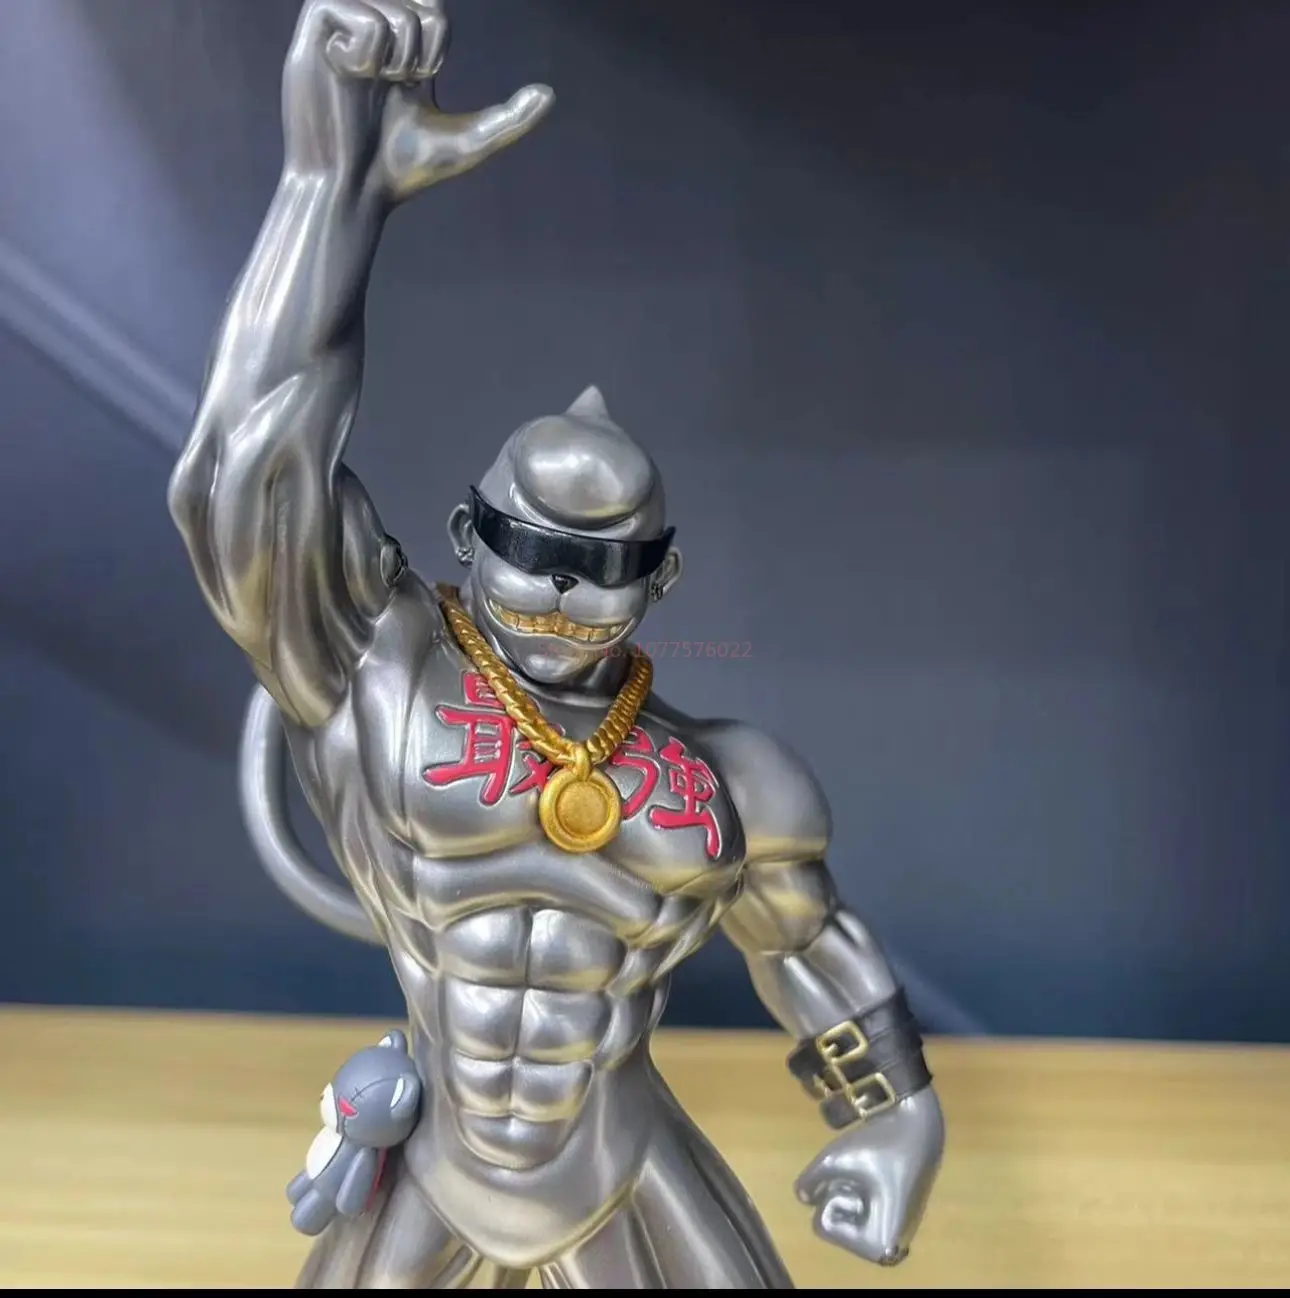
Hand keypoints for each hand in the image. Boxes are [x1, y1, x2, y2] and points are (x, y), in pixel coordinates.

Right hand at [283, 0, 552, 200]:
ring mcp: (340, 30)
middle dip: (424, 47)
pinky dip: (367, 53)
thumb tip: (549, 94)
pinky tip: (349, 76)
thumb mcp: (466, 143)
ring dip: (397, 56)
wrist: (353, 193)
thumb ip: (509, 121)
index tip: (423, 76)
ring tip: (374, 84)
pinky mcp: (312, 37)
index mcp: (401, 47)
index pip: (429, 2)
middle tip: (402, 83)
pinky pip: (359, 15)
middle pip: (419, 0)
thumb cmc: (402, 172)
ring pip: (393, 7)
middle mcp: (370, 30)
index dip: (437, 34)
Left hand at [794, 1088, 944, 1266]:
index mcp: (880, 1245)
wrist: (919, 1124)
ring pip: (844, 1214)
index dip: (834, 1193)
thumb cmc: (878, 1145)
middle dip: (842, 1192)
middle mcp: (890, 1250)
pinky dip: (860, 1191)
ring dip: (850, 1190)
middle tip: (869, 1173)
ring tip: (874, 1171)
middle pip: (834, 1221)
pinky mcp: (896, 1221)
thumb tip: (804, 1197)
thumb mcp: (833, 1158)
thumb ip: (809, 1181)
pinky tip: (879, 1174)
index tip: (864, 1179)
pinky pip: (859, 1211)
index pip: (822, 1225)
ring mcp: (895, 1236)